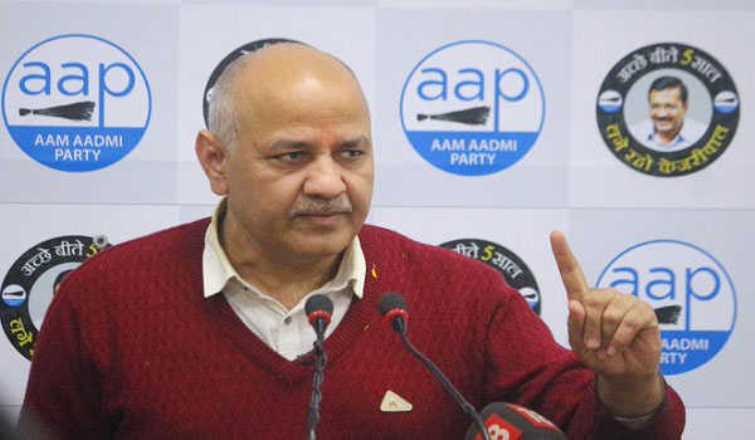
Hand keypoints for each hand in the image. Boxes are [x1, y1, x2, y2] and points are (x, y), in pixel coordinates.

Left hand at [550, 231, 663, 415]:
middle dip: (590, 331)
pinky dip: (619, 341)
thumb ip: (574, 326)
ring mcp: (626, 301)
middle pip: (589, 304)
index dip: (563, 253)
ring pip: (608, 315)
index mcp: (585, 299)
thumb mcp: (579, 346)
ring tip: (609, 346)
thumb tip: (576, 303)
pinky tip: (619, 347)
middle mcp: (605, 295)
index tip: (555, 233)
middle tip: (596, 345)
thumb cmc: (599, 355)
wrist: (624, 374)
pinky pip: (627, 323)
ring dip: (606, 338)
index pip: (572, 274)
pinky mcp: (644, 311)